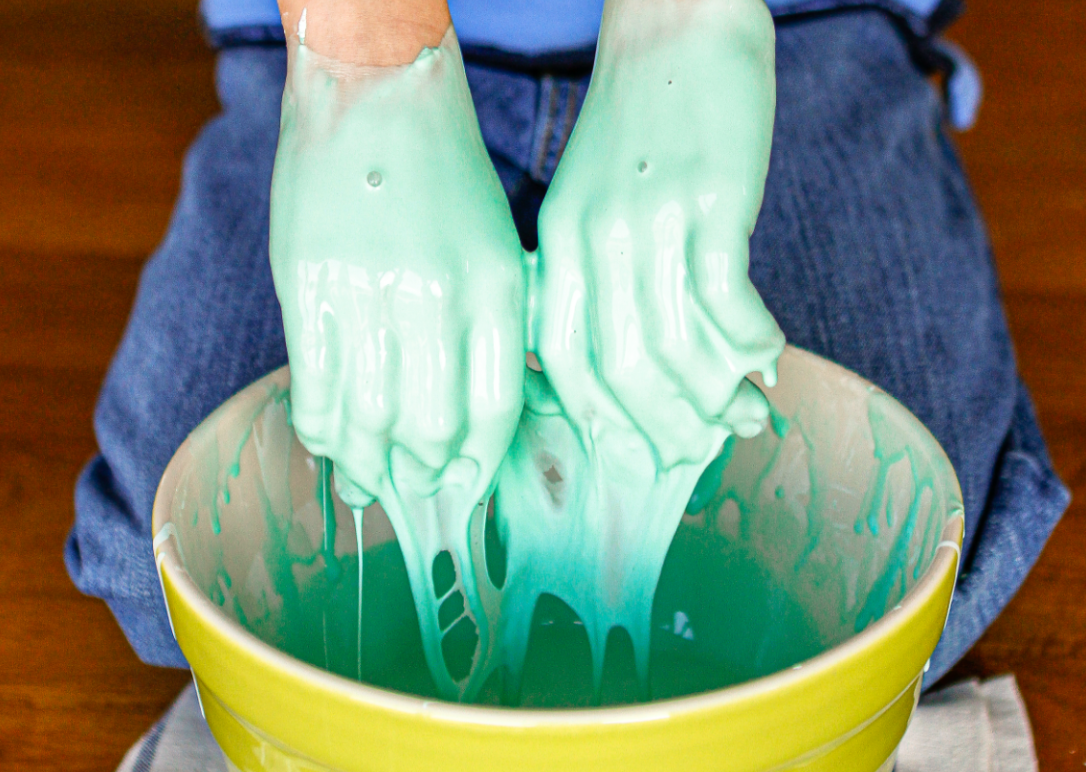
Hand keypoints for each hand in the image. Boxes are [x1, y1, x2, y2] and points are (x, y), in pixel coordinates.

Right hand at [269, 30, 525, 510]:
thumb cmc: (446, 175)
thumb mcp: (499, 248)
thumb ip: (494, 331)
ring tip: (366, 479)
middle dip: (422, 477)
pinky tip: (329, 439)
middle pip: (430, 432)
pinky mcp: (305, 284)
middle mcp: (437, 297)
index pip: (494, 412)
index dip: (476, 464)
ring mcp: (366, 291)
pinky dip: (321, 429)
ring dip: (366, 464)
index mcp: (498, 289)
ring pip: (367, 420)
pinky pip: (313, 388)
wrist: (377, 92)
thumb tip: (478, 421)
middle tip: (412, 488)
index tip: (463, 484)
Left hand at [532, 0, 784, 468]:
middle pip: (621, 369)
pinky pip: (728, 301)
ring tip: (748, 413)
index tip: (639, 451)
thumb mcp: (592, 201)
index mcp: (556, 245)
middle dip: (665, 427)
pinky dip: (752, 341)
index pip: (565, 360)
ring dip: (716, 395)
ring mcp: (651, 221)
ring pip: (677, 346)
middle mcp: (594, 240)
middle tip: (705, 452)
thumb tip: (657, 364)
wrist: (676, 26)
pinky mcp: (711, 199)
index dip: (604, 419)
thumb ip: (606, 278)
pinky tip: (770, 353)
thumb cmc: (640, 123)